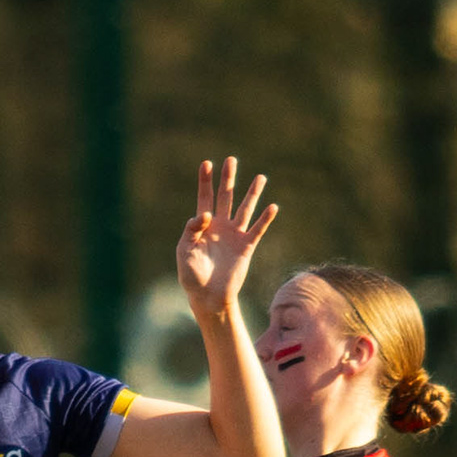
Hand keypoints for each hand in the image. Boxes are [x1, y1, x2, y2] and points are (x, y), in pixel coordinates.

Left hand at [177, 156, 277, 321]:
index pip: (205, 198)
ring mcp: (234, 235)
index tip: (207, 163)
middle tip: (231, 160)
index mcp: (203, 226)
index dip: (205, 181)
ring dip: (252, 193)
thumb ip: (191, 230)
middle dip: (228, 179)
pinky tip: (272, 206)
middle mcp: (220, 226)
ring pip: (245, 209)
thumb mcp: (184, 250)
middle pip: (226, 197)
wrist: (208, 296)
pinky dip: (265, 219)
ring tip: (260, 177)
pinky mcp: (246, 247)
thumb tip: (205, 214)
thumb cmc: (192, 275)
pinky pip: (258, 230)